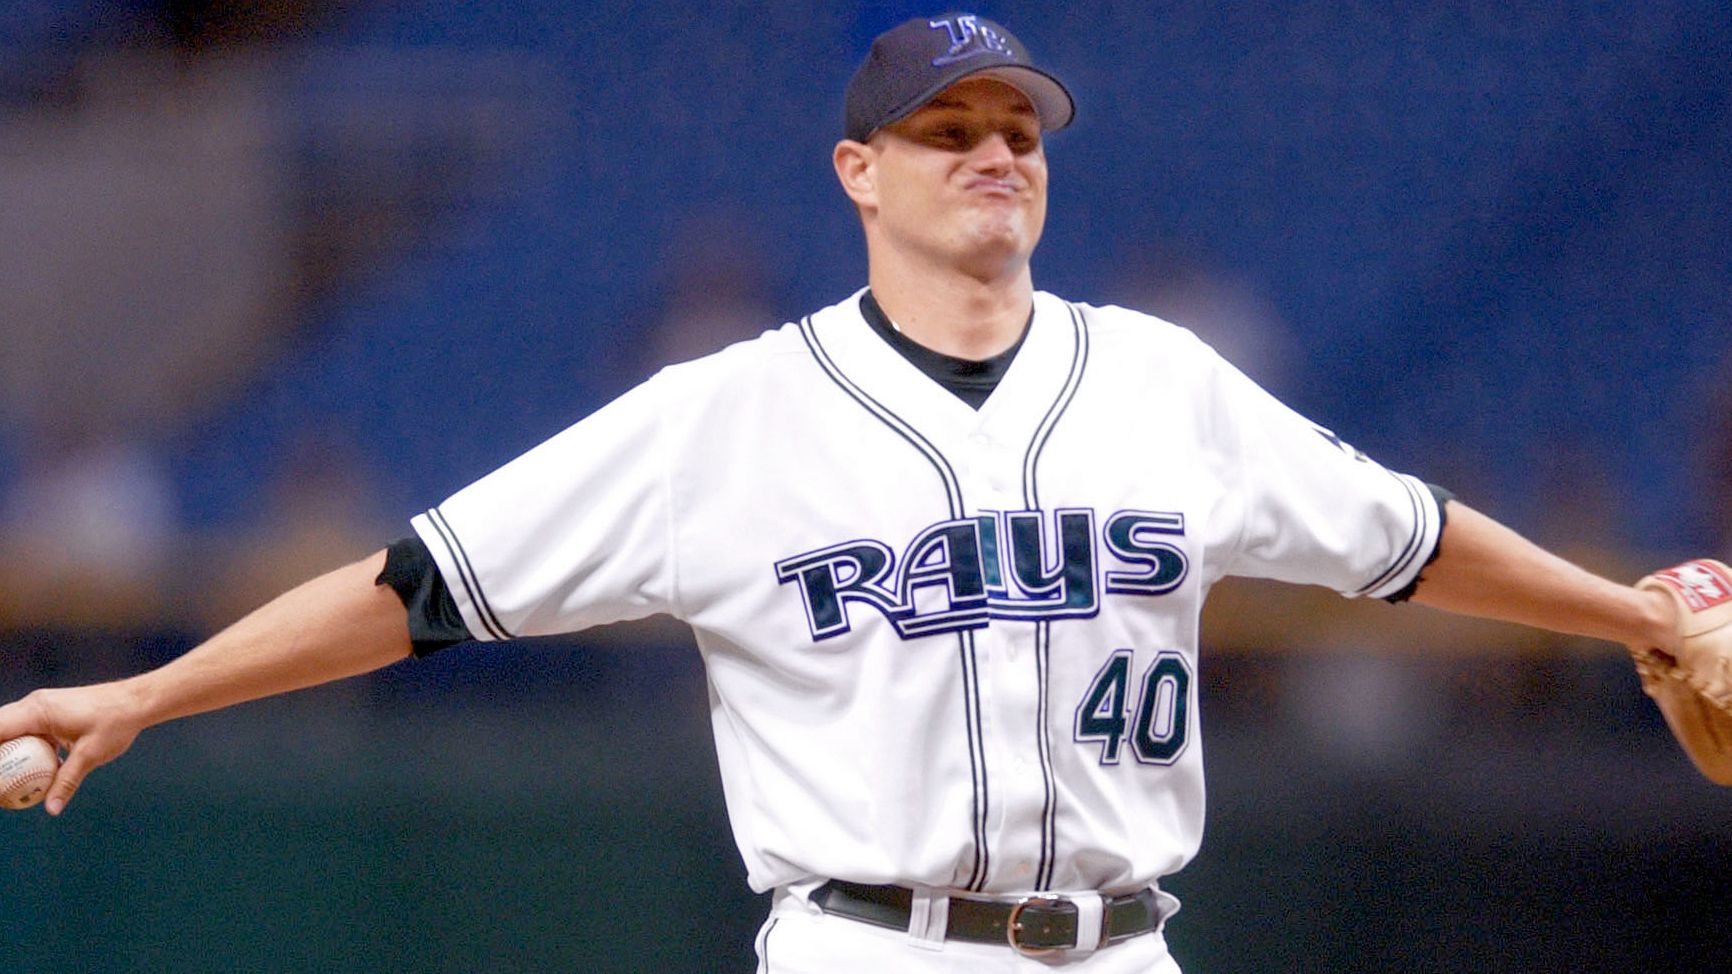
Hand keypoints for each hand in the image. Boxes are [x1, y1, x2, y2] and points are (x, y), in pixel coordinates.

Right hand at [0, 681, 146, 814]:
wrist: (137, 701)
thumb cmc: (116, 723)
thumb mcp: (90, 755)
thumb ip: (67, 781)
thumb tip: (51, 809)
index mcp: (38, 710)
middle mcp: (35, 704)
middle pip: (1, 729)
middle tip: (2, 781)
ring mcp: (42, 706)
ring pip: (12, 729)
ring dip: (8, 750)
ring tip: (9, 779)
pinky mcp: (51, 712)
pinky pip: (29, 730)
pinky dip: (24, 748)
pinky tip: (27, 770)